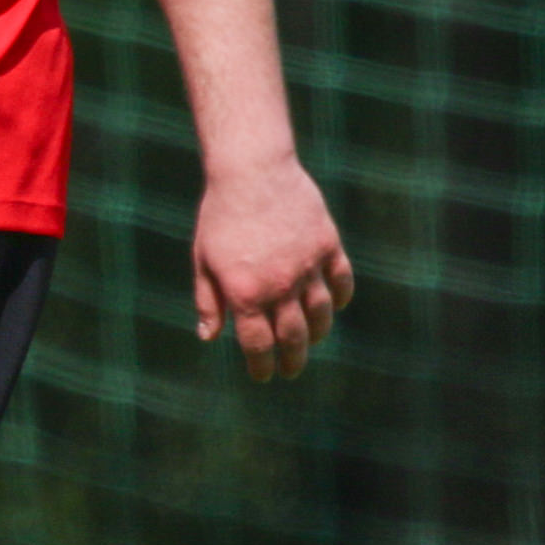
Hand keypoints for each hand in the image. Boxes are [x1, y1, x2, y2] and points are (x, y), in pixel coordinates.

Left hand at [193, 157, 354, 382]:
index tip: (263, 375)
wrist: (251, 170)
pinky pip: (340, 281)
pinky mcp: (327, 245)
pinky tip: (332, 306)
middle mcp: (279, 286)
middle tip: (290, 370)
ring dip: (316, 333)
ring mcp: (308, 266)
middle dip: (292, 360)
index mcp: (245, 294)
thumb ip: (208, 301)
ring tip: (311, 340)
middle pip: (292, 338)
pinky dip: (339, 298)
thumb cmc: (220, 216)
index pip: (258, 345)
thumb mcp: (203, 260)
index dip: (261, 366)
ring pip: (320, 315)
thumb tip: (208, 337)